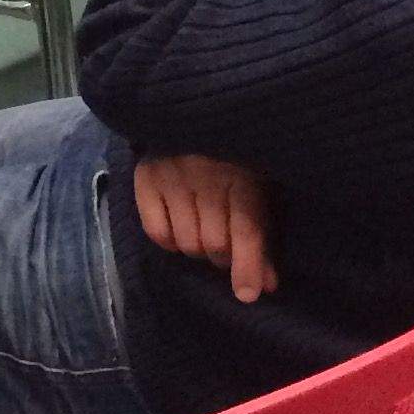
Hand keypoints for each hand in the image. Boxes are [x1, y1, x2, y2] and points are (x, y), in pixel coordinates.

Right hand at [134, 154, 276, 302]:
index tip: (247, 295)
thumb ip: (264, 241)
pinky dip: (169, 241)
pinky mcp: (146, 177)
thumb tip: (267, 287)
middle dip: (223, 257)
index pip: (245, 228)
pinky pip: (157, 232)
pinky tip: (179, 228)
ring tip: (202, 232)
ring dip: (198, 249)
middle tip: (224, 246)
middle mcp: (205, 175)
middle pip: (214, 243)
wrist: (197, 118)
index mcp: (243, 176)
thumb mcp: (261, 196)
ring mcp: (172, 175)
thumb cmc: (239, 163)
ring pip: (186, 243)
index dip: (247, 264)